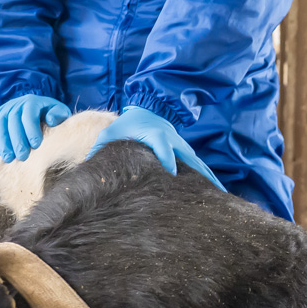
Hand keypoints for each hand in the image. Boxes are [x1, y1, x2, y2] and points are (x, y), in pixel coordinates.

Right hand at [0, 94, 70, 161]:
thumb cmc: (51, 114)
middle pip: (13, 120)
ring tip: (8, 158)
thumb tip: (51, 119)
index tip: (36, 145)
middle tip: (22, 157)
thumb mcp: (60, 112)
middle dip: (17, 140)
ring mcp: (4, 110)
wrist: (37, 109)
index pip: (29, 114)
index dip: (31, 129)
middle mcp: (16, 104)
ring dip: (3, 142)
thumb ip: (59, 115)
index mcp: (32, 102)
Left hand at [87, 105, 224, 190]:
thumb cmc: (127, 125)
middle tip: (210, 195)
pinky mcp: (185, 152)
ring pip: (198, 165)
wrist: (147, 109)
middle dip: (199, 176)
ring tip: (220, 198)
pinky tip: (214, 193)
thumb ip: (100, 148)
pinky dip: (207, 177)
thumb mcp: (110, 133)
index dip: (168, 162)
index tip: (171, 176)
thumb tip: (86, 167)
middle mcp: (173, 141)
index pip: (164, 149)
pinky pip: (198, 166)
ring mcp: (182, 147)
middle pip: (190, 159)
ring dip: (209, 180)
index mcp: (156, 135)